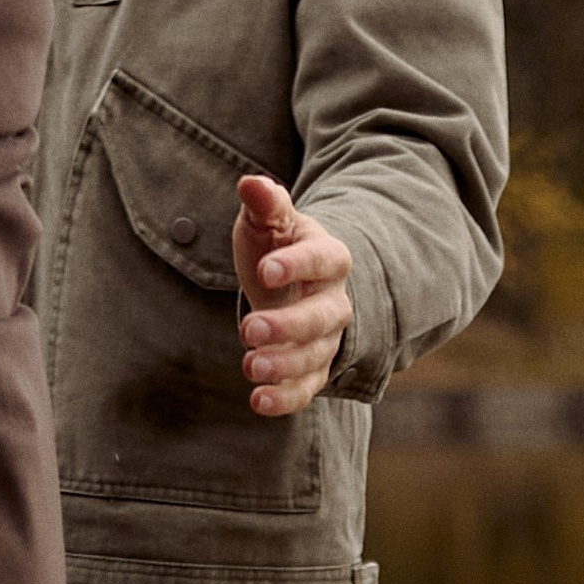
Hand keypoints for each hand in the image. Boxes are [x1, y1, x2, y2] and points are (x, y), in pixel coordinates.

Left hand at [232, 176, 352, 414]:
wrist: (289, 282)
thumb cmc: (275, 245)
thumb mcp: (268, 222)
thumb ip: (264, 204)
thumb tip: (250, 182)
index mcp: (328, 256)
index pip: (323, 259)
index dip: (297, 265)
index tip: (264, 270)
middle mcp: (334, 301)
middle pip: (322, 317)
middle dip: (288, 326)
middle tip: (249, 329)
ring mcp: (327, 338)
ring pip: (316, 356)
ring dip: (285, 365)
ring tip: (249, 366)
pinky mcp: (313, 368)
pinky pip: (306, 387)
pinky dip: (286, 398)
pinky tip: (257, 400)